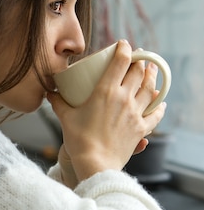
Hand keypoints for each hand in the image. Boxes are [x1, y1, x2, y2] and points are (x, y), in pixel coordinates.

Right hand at [47, 40, 166, 180]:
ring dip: (152, 77)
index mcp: (106, 91)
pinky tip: (160, 102)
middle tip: (139, 57)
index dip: (124, 49)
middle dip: (140, 61)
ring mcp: (135, 113)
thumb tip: (50, 93)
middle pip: (138, 72)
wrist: (96, 164)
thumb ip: (58, 103)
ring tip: (152, 71)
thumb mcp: (66, 118)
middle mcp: (124, 99)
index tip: (124, 44)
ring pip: (150, 89)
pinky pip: (155, 114)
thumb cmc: (79, 141)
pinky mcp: (141, 128)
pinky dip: (159, 106)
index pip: (120, 62)